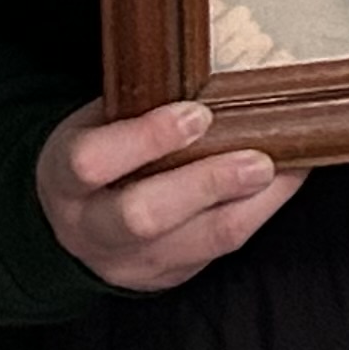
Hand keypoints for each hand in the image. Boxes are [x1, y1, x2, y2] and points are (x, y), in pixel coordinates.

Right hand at [36, 97, 305, 290]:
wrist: (77, 225)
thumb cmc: (101, 156)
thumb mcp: (95, 127)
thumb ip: (135, 108)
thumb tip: (206, 73)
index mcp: (64, 180)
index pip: (91, 163)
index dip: (145, 139)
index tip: (196, 113)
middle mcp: (91, 228)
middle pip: (143, 217)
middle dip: (206, 183)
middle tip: (256, 159)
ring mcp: (131, 261)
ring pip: (195, 243)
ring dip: (248, 202)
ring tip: (282, 167)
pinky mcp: (168, 276)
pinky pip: (219, 249)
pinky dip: (259, 211)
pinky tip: (285, 180)